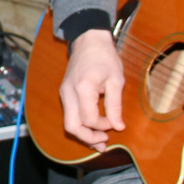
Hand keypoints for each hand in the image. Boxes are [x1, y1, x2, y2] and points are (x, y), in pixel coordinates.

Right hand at [58, 28, 125, 148]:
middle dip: (87, 138)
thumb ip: (115, 105)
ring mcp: (64, 93)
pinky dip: (81, 125)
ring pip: (69, 123)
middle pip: (71, 126)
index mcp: (83, 88)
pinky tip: (93, 129)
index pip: (89, 119)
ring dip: (83, 134)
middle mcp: (69, 93)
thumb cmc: (104, 57)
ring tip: (99, 142)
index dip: (102, 127)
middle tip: (104, 143)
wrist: (88, 40)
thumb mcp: (116, 80)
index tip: (115, 124)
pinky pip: (70, 115)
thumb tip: (118, 127)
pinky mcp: (65, 94)